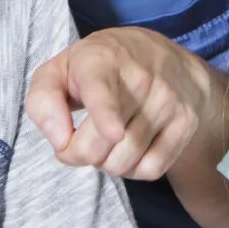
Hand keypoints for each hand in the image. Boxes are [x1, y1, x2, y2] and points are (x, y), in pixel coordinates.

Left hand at [27, 27, 226, 179]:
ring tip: (105, 140)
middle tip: (76, 141)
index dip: (106, 113)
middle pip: (104, 142)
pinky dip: (133, 170)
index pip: (102, 90)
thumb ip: (43, 102)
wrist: (161, 57)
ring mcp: (167, 101)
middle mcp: (141, 78)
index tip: (114, 132)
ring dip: (106, 163)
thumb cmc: (97, 69)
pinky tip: (129, 149)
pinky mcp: (185, 122)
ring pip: (126, 161)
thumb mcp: (59, 72)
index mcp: (101, 60)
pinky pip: (151, 169)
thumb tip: (60, 141)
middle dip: (79, 153)